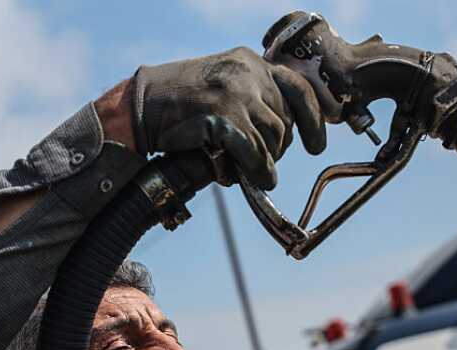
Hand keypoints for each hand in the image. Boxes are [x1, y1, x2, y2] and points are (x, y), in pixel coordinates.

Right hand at [132, 47, 326, 189]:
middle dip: (278, 149)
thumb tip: (280, 135)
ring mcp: (236, 92)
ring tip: (252, 175)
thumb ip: (250, 101)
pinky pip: (254, 152)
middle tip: (263, 166)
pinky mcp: (224, 115)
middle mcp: (248, 72)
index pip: (298, 88)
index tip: (316, 146)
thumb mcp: (221, 89)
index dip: (313, 120)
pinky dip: (257, 170)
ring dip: (266, 163)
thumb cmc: (178, 106)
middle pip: (284, 119)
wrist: (140, 107)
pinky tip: (254, 180)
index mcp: (250, 62)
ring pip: (273, 138)